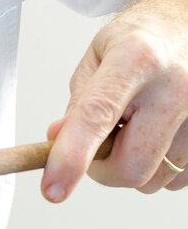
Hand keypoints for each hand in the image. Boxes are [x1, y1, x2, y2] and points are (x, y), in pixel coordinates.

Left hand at [42, 0, 187, 201]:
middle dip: (104, 169)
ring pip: (153, 181)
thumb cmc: (146, 38)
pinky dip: (160, 168)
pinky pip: (177, 180)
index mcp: (137, 59)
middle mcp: (176, 86)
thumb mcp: (99, 56)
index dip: (71, 157)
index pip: (97, 116)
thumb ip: (78, 103)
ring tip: (138, 126)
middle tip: (102, 142)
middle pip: (130, 167)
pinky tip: (159, 135)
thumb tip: (58, 143)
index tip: (53, 190)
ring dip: (133, 165)